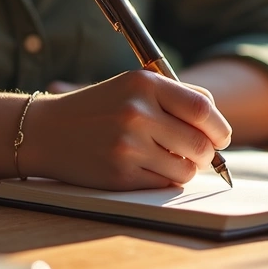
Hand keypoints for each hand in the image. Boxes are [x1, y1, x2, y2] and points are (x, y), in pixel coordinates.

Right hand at [23, 70, 231, 189]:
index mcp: (144, 84)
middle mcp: (137, 112)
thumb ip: (175, 97)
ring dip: (187, 169)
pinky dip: (166, 180)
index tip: (221, 136)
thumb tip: (217, 125)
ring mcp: (128, 145)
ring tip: (171, 161)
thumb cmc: (99, 107)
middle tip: (201, 155)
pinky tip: (150, 169)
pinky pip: (164, 184)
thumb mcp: (133, 86)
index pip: (203, 109)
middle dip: (207, 154)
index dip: (219, 127)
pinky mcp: (120, 174)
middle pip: (200, 143)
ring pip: (186, 168)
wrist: (46, 130)